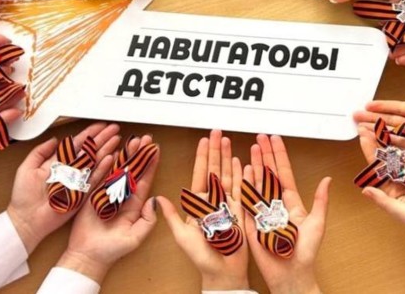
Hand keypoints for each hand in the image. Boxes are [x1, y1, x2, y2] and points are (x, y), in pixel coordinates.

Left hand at [6, 122, 120, 252]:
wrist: (26, 219)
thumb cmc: (23, 197)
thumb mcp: (27, 168)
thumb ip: (40, 151)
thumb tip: (55, 139)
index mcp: (58, 162)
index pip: (76, 144)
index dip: (89, 134)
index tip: (99, 126)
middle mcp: (70, 170)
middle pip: (90, 150)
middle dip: (102, 138)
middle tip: (114, 129)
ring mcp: (77, 181)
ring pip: (95, 161)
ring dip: (106, 150)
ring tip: (117, 139)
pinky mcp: (81, 194)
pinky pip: (95, 178)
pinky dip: (103, 168)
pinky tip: (111, 158)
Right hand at [57, 135, 159, 284]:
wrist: (88, 257)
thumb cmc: (112, 250)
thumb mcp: (136, 236)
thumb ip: (148, 220)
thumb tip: (154, 200)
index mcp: (133, 205)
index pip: (144, 181)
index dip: (150, 165)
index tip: (156, 151)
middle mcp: (120, 197)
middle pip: (132, 171)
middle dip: (139, 154)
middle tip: (146, 139)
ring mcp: (105, 194)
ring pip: (117, 169)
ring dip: (125, 155)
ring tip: (132, 140)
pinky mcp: (91, 195)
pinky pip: (98, 177)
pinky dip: (104, 165)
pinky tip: (111, 153)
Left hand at [158, 130, 248, 290]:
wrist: (222, 271)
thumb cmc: (201, 257)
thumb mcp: (181, 235)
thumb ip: (171, 216)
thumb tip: (158, 198)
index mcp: (199, 203)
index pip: (200, 174)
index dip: (202, 156)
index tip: (204, 140)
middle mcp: (214, 201)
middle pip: (216, 169)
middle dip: (217, 150)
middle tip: (218, 132)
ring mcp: (229, 204)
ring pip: (230, 175)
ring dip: (230, 158)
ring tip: (230, 141)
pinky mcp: (242, 212)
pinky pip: (244, 190)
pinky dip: (245, 175)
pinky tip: (246, 162)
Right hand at [244, 135, 329, 293]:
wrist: (291, 275)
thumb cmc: (305, 253)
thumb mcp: (317, 224)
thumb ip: (320, 201)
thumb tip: (327, 180)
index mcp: (291, 202)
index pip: (284, 173)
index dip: (279, 155)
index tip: (274, 140)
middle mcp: (276, 204)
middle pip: (268, 173)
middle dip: (264, 154)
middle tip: (260, 138)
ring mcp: (263, 211)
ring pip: (257, 182)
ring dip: (254, 165)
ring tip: (251, 148)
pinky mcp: (253, 221)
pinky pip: (247, 200)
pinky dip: (245, 185)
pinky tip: (242, 170)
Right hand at [353, 76, 404, 191]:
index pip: (401, 108)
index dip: (385, 106)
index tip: (368, 104)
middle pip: (393, 121)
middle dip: (374, 119)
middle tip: (355, 117)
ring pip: (396, 135)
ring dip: (378, 132)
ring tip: (361, 129)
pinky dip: (393, 144)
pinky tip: (380, 140)